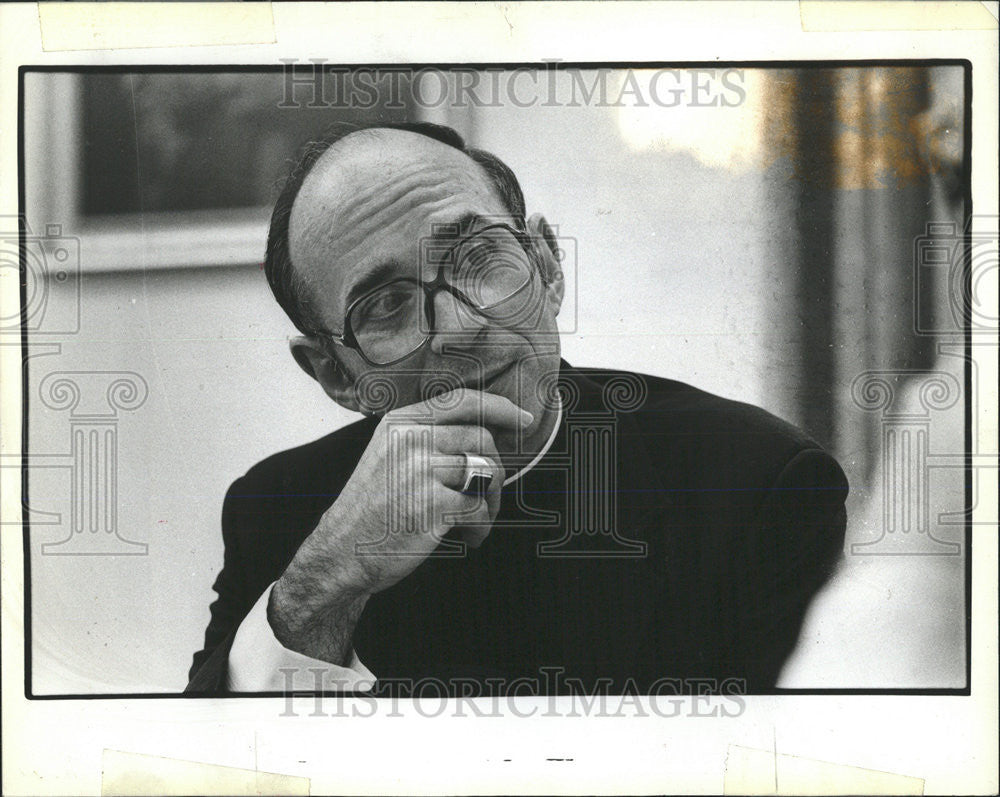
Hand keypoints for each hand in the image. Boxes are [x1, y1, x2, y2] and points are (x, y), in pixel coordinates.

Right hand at [268, 389, 532, 664]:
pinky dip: (482, 527)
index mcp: (402, 422)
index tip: (525, 419)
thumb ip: (427, 435)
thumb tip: (486, 428)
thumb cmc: (373, 507)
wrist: (342, 551)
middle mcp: (411, 439)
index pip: (463, 401)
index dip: (500, 407)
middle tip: (486, 496)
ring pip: (486, 473)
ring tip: (476, 519)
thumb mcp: (389, 454)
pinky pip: (480, 509)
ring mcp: (421, 470)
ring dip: (491, 501)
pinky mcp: (433, 504)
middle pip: (482, 438)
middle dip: (494, 468)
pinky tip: (469, 538)